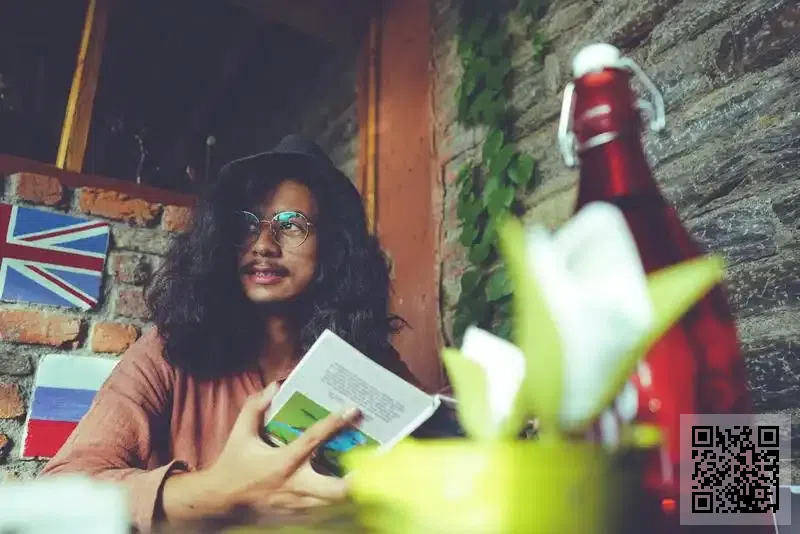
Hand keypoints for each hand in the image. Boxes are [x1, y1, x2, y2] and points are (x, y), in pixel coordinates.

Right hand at [206, 382, 360, 513]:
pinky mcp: (296, 514)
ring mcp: (297, 503)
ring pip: (332, 502)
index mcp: (283, 461)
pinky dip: (331, 496)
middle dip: (356, 478)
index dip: (335, 422)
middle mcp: (294, 485)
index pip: (314, 439)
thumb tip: (273, 387)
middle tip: (367, 460)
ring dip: (346, 487)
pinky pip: (321, 507)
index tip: (352, 410)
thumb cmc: (234, 463)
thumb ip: (255, 408)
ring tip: (359, 470)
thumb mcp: (240, 433)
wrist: (221, 498)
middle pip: (336, 490)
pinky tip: (338, 484)